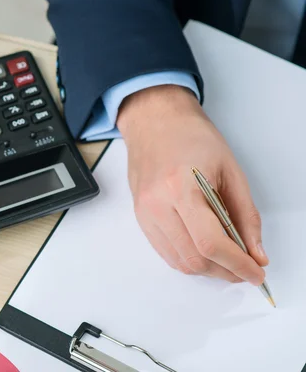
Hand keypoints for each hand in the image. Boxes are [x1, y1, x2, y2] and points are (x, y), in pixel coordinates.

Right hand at [117, 85, 267, 284]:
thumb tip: (255, 252)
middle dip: (225, 271)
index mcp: (180, 188)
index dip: (237, 264)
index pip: (210, 243)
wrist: (154, 122)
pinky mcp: (140, 218)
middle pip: (193, 258)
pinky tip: (205, 252)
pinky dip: (189, 259)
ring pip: (179, 262)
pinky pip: (166, 253)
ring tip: (228, 261)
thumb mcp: (230, 170)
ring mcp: (145, 213)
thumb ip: (245, 214)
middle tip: (246, 269)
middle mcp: (157, 204)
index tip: (255, 273)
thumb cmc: (190, 137)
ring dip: (208, 269)